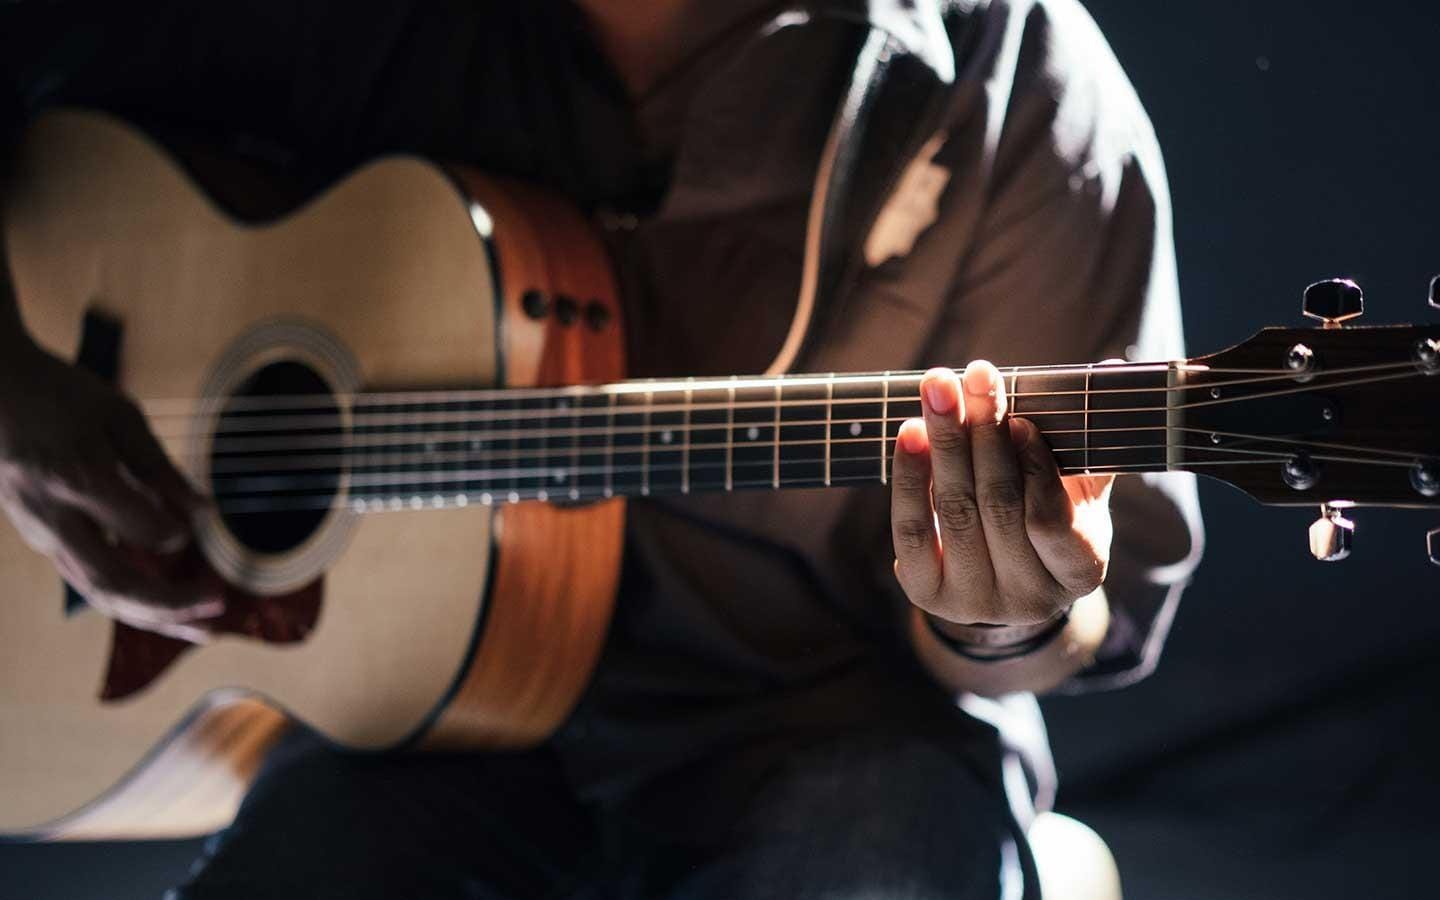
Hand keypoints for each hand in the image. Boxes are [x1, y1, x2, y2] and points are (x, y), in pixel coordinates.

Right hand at [0, 336, 222, 641]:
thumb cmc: (58, 394)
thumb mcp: (117, 416)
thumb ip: (159, 468)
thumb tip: (205, 514)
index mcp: (78, 479)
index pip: (141, 529)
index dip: (177, 533)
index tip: (201, 524)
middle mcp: (54, 518)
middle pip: (113, 582)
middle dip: (170, 605)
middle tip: (220, 607)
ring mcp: (41, 534)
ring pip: (98, 592)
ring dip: (154, 616)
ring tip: (203, 628)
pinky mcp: (41, 539)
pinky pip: (88, 580)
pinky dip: (132, 599)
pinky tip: (167, 606)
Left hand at [889, 361, 1113, 634]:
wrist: (1000, 577)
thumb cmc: (1047, 517)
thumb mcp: (1078, 489)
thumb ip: (1089, 439)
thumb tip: (1112, 368)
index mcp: (1079, 571)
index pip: (1051, 521)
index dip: (1035, 469)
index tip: (1021, 420)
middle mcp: (1028, 598)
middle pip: (998, 506)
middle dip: (984, 434)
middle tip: (976, 376)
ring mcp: (974, 601)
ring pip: (954, 511)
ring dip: (944, 442)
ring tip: (938, 389)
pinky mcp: (927, 593)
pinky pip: (912, 529)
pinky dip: (910, 476)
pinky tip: (911, 432)